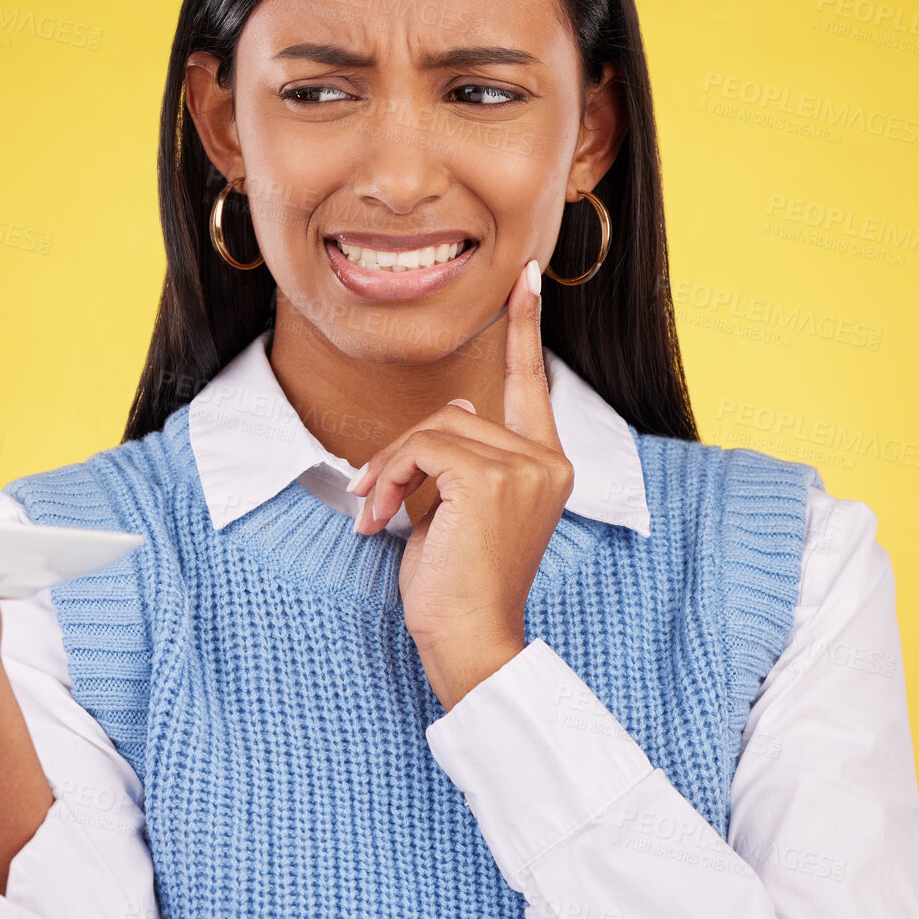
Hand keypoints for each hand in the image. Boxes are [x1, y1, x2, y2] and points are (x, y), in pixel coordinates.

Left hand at [347, 257, 574, 709]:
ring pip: (433, 427)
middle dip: (402, 453)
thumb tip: (460, 406)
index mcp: (547, 466)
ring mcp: (525, 467)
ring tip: (374, 514)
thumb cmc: (456, 584)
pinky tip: (380, 519)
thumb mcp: (458, 510)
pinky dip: (388, 477)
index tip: (527, 278)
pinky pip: (421, 447)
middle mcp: (547, 461)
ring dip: (389, 469)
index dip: (526, 328)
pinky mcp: (491, 476)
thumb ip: (466, 457)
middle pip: (456, 412)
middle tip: (371, 499)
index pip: (532, 383)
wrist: (468, 640)